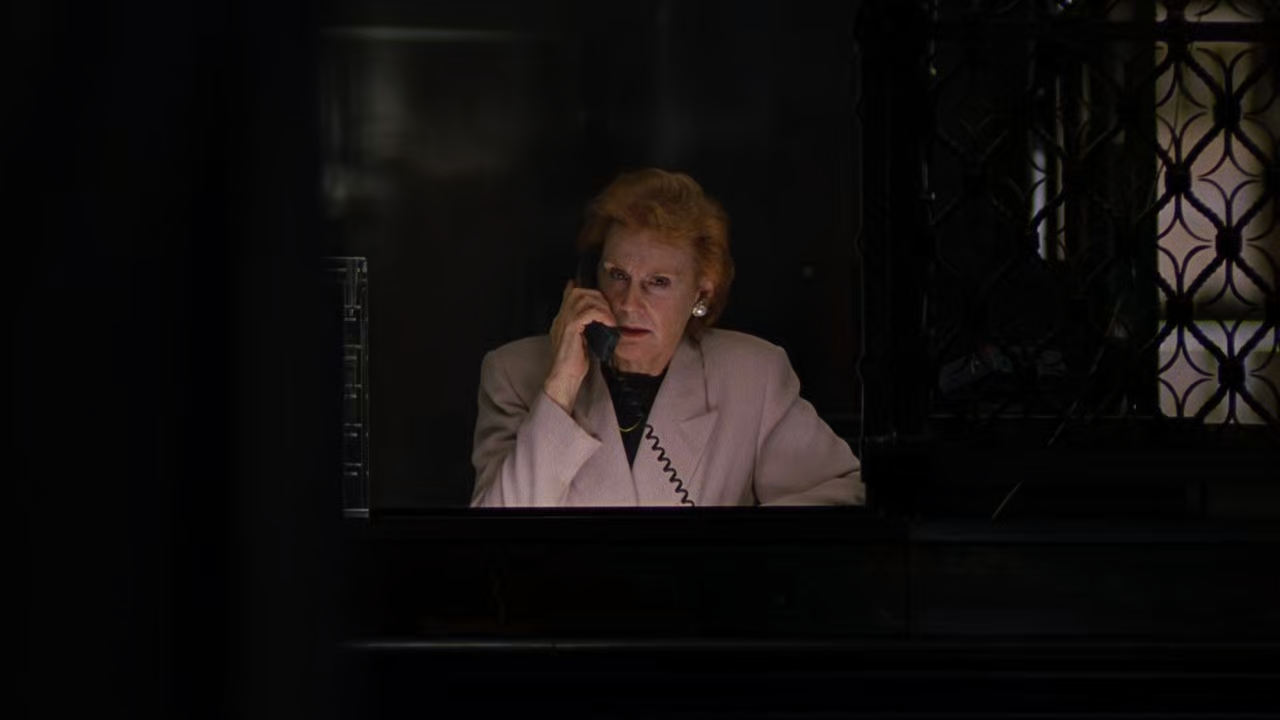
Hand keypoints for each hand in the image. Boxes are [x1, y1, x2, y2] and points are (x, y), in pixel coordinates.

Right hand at [543, 280, 615, 412]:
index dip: (586, 291)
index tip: (601, 298)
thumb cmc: (573, 365)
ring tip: (610, 319)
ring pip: (583, 298)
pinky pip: (587, 312)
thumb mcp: (583, 342)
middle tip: (608, 312)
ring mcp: (564, 322)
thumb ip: (588, 329)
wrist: (563, 378)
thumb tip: (602, 322)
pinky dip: (602, 315)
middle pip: (578, 292)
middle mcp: (561, 318)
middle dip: (597, 297)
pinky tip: (609, 324)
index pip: (571, 294)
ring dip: (601, 306)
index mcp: (563, 320)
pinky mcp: (570, 329)